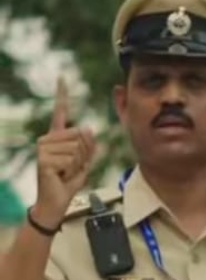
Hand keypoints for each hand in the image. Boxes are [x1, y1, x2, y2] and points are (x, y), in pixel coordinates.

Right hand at [35, 76, 95, 224]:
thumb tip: (87, 127)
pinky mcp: (44, 159)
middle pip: (80, 135)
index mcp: (57, 137)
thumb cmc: (68, 181)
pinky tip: (60, 175)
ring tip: (66, 172)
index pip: (60, 113)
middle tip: (72, 167)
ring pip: (77, 148)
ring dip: (78, 164)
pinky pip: (71, 159)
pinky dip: (72, 170)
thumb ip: (89, 146)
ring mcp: (43, 148)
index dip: (61, 95)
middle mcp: (48, 139)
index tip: (62, 77)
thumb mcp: (85, 162)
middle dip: (84, 155)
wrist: (55, 201)